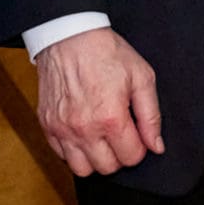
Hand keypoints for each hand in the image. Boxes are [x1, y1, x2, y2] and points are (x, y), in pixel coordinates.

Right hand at [33, 27, 164, 176]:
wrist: (69, 34)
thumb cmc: (106, 52)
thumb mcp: (141, 76)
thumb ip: (151, 116)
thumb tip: (156, 146)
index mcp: (111, 118)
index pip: (131, 157)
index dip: (139, 146)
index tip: (136, 132)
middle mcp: (84, 128)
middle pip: (108, 168)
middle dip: (119, 155)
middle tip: (120, 134)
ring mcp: (62, 129)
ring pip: (82, 169)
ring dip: (95, 159)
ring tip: (100, 138)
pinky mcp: (47, 124)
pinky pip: (61, 155)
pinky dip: (73, 150)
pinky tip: (82, 132)